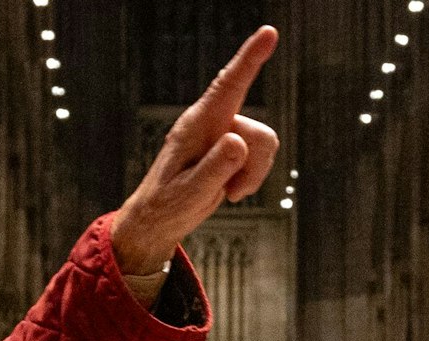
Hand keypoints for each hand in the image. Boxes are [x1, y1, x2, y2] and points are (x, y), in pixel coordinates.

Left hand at [110, 26, 279, 275]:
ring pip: (264, 146)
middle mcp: (214, 124)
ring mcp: (224, 135)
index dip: (249, 58)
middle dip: (255, 167)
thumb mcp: (190, 192)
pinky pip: (260, 158)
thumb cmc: (167, 205)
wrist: (160, 219)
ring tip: (226, 192)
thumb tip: (238, 142)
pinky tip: (228, 190)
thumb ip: (214, 168)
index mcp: (198, 125)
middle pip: (259, 134)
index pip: (228, 86)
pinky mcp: (231, 150)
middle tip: (232, 193)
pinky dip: (251, 178)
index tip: (268, 32)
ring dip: (253, 175)